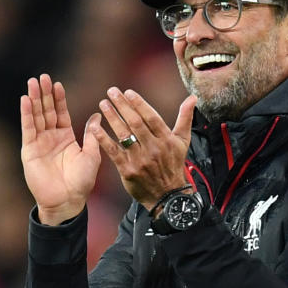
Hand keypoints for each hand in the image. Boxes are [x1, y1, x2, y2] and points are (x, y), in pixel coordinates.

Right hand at [20, 74, 100, 224]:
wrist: (67, 201)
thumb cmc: (81, 182)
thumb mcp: (92, 155)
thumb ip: (92, 135)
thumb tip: (97, 115)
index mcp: (66, 137)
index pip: (61, 112)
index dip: (59, 98)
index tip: (58, 84)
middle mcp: (51, 137)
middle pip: (46, 110)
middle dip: (44, 94)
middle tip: (43, 77)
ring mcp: (39, 143)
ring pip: (36, 116)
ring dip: (34, 99)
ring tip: (32, 82)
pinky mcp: (29, 150)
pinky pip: (28, 129)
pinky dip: (27, 114)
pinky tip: (25, 100)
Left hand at [90, 87, 195, 208]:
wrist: (168, 196)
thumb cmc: (174, 165)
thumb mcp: (182, 142)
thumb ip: (185, 118)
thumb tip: (193, 98)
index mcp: (166, 140)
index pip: (151, 117)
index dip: (139, 103)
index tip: (128, 92)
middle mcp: (153, 148)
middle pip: (136, 123)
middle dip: (123, 106)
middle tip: (112, 91)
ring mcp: (140, 159)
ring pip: (124, 134)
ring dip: (112, 117)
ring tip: (103, 104)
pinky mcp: (128, 170)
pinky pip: (113, 151)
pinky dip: (104, 139)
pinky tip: (95, 128)